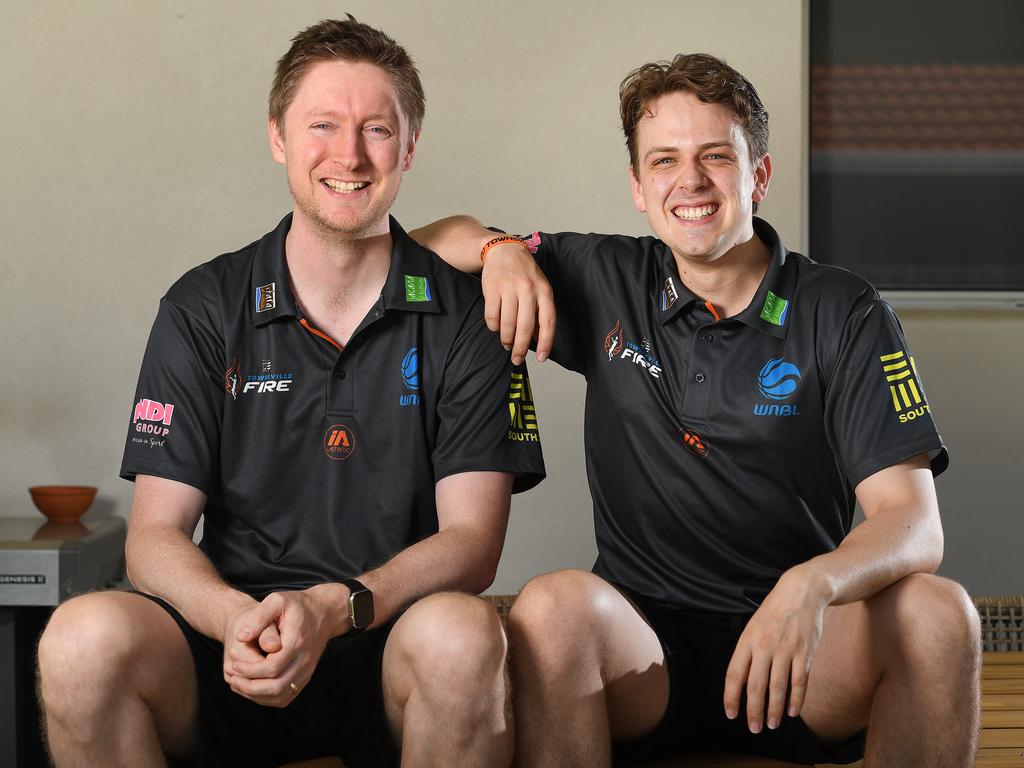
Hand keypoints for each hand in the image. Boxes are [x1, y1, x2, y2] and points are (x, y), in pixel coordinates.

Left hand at [224, 586, 341, 707]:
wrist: (324, 613)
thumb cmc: (298, 605)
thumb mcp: (277, 600)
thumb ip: (258, 617)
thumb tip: (241, 637)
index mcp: (296, 642)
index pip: (271, 668)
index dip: (249, 670)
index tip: (234, 663)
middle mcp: (304, 660)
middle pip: (276, 686)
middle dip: (250, 687)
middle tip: (233, 678)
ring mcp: (307, 670)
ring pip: (281, 695)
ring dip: (257, 695)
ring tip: (240, 684)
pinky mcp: (306, 676)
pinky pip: (286, 696)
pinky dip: (267, 697)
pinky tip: (254, 688)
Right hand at [480, 242, 554, 364]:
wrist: (505, 250)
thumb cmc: (525, 274)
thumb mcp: (540, 289)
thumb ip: (541, 313)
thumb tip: (539, 340)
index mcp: (544, 292)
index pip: (548, 322)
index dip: (546, 343)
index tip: (542, 358)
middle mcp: (528, 290)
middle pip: (525, 327)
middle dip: (521, 348)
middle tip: (517, 359)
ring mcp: (509, 288)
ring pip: (507, 324)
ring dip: (506, 339)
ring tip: (506, 344)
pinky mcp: (492, 288)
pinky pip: (492, 316)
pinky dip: (494, 327)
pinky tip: (496, 327)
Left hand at [723, 565, 828, 732]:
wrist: (801, 592)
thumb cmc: (773, 612)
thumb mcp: (752, 626)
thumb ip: (747, 652)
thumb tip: (742, 682)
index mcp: (747, 640)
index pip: (735, 674)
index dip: (731, 697)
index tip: (731, 714)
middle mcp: (765, 646)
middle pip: (756, 686)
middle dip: (753, 711)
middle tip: (753, 728)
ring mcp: (786, 650)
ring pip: (778, 688)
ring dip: (774, 710)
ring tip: (771, 724)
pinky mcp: (805, 653)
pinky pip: (800, 681)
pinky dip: (796, 699)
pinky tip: (791, 712)